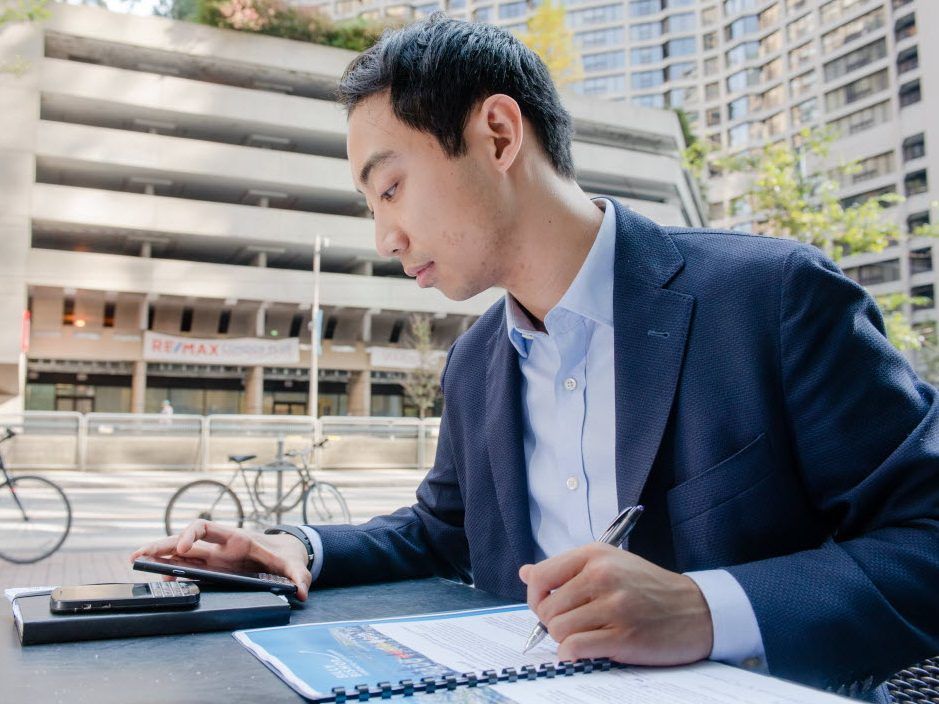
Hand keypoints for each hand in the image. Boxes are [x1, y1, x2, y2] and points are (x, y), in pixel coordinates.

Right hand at [130, 519, 312, 599]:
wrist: (286, 554)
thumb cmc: (286, 556)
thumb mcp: (293, 565)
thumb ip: (298, 576)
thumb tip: (301, 592)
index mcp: (236, 539)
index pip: (207, 527)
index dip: (191, 534)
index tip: (182, 548)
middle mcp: (220, 545)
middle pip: (185, 539)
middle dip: (162, 545)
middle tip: (140, 556)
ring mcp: (213, 557)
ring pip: (180, 552)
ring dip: (159, 555)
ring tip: (136, 562)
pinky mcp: (212, 568)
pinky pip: (186, 566)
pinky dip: (170, 568)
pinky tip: (156, 574)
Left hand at [519, 543, 711, 664]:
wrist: (697, 610)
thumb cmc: (650, 587)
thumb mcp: (610, 563)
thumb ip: (566, 569)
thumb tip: (525, 572)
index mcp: (595, 555)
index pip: (540, 576)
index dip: (536, 597)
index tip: (547, 606)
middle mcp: (602, 576)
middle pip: (547, 608)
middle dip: (552, 622)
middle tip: (571, 625)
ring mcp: (613, 606)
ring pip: (558, 630)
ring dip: (565, 639)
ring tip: (584, 636)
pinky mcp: (624, 636)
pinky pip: (575, 648)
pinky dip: (572, 654)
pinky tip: (585, 650)